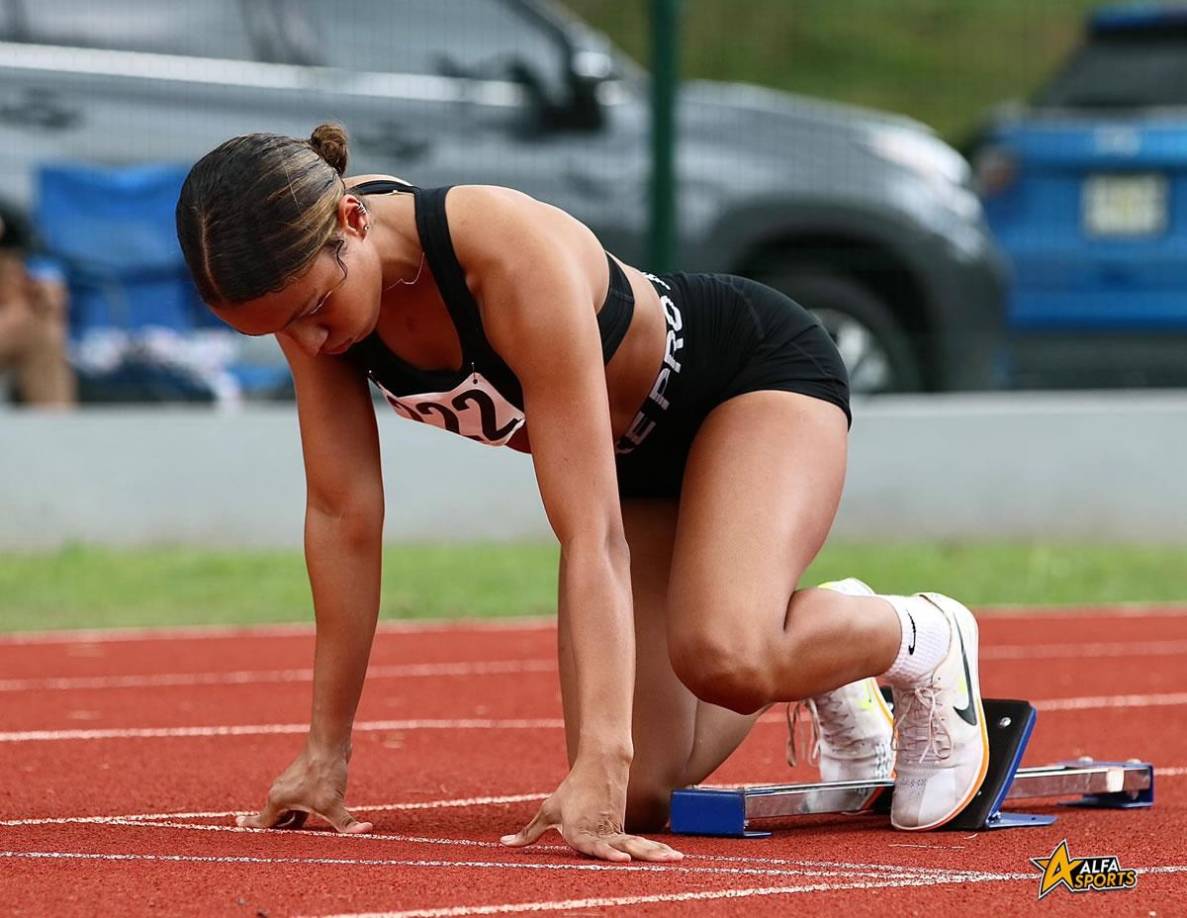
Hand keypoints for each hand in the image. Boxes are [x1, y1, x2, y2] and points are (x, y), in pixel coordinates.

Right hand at [235, 744, 372, 833]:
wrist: (330, 741)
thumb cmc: (325, 772)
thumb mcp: (334, 803)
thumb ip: (346, 823)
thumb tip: (367, 831)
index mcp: (278, 800)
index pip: (262, 823)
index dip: (250, 829)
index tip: (236, 827)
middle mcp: (280, 792)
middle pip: (276, 820)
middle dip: (277, 833)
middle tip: (277, 849)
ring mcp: (291, 785)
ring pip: (289, 811)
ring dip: (293, 823)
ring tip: (300, 839)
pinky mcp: (304, 779)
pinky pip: (300, 802)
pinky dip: (303, 812)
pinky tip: (315, 818)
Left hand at [500, 755, 682, 862]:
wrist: (600, 764)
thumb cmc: (571, 790)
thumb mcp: (548, 810)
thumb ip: (528, 832)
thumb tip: (503, 844)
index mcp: (581, 830)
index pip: (595, 846)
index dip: (608, 854)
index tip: (622, 859)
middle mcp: (602, 832)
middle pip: (624, 847)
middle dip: (642, 856)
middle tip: (661, 861)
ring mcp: (616, 830)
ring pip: (637, 844)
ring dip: (656, 853)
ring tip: (675, 860)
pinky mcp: (625, 829)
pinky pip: (641, 843)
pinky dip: (657, 850)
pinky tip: (672, 857)